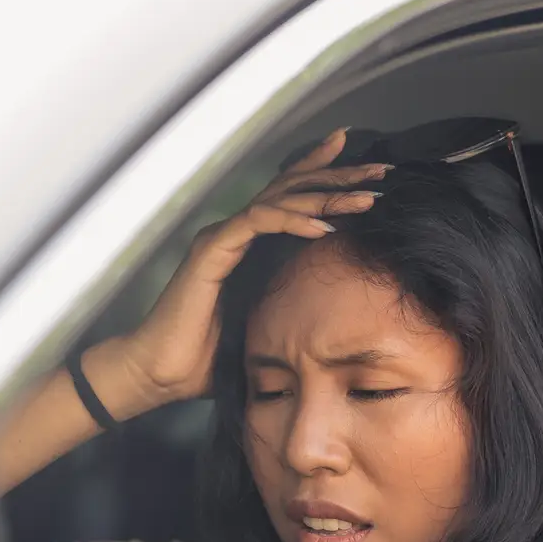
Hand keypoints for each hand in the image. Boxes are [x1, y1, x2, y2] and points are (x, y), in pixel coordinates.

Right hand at [90, 128, 386, 413]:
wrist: (160, 373)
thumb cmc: (207, 358)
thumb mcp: (266, 330)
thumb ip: (292, 315)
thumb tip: (336, 329)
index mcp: (248, 244)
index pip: (292, 198)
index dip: (326, 175)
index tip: (366, 168)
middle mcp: (235, 232)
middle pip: (293, 188)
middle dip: (339, 175)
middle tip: (381, 167)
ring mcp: (221, 238)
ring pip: (281, 200)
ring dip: (326, 195)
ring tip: (366, 196)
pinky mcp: (211, 251)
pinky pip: (257, 223)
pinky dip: (292, 221)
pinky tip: (324, 227)